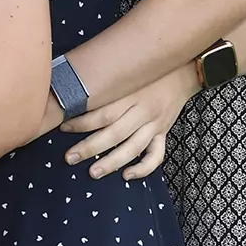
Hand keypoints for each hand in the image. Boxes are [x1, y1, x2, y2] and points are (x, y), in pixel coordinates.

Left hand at [60, 66, 197, 180]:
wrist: (182, 71)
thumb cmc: (147, 70)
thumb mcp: (126, 71)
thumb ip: (105, 81)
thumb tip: (73, 88)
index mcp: (131, 94)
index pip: (104, 113)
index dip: (81, 123)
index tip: (63, 127)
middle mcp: (143, 111)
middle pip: (115, 134)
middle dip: (90, 148)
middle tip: (70, 158)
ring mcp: (155, 124)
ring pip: (133, 148)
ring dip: (112, 162)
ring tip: (93, 172)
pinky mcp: (164, 133)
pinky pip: (156, 155)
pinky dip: (143, 168)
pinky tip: (127, 175)